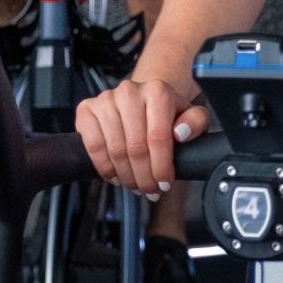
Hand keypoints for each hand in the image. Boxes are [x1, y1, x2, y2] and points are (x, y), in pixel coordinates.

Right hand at [75, 77, 209, 195]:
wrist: (141, 98)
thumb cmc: (166, 112)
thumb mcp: (190, 114)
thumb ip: (196, 122)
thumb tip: (180, 132)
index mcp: (157, 91)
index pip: (158, 137)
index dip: (161, 167)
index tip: (164, 184)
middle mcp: (129, 91)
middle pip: (135, 147)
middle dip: (144, 177)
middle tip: (150, 191)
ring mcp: (105, 99)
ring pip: (115, 150)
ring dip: (126, 176)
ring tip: (135, 185)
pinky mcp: (87, 109)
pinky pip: (93, 147)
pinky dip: (104, 168)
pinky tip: (116, 176)